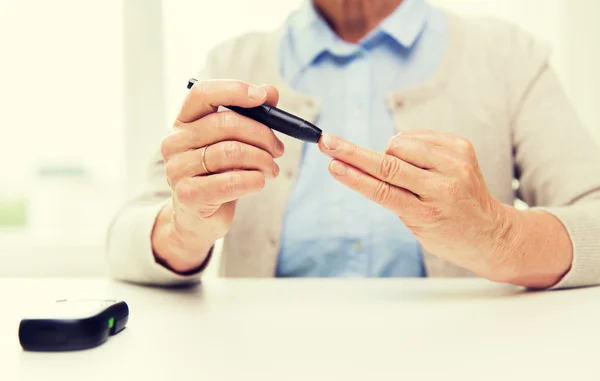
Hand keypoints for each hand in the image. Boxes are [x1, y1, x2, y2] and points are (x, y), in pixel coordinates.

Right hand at [152, 80, 284, 272]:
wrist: (197, 218)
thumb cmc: (218, 174)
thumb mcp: (234, 141)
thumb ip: (252, 115)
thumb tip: (271, 91)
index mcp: (184, 122)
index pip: (203, 93)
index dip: (234, 90)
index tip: (262, 97)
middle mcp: (175, 142)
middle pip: (225, 123)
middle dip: (261, 134)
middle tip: (278, 149)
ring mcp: (177, 169)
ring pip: (231, 152)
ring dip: (262, 160)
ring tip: (271, 169)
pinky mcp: (188, 195)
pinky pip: (230, 182)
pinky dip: (253, 180)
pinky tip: (260, 182)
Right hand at [318, 130, 512, 279]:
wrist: (490, 231)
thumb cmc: (446, 232)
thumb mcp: (415, 224)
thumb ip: (393, 194)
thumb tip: (365, 161)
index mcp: (427, 213)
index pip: (382, 190)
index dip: (353, 176)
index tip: (332, 164)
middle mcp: (444, 186)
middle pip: (387, 163)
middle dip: (352, 151)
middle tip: (327, 141)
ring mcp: (455, 164)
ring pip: (401, 143)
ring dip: (389, 152)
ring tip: (403, 170)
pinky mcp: (461, 146)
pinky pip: (418, 136)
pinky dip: (408, 145)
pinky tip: (418, 160)